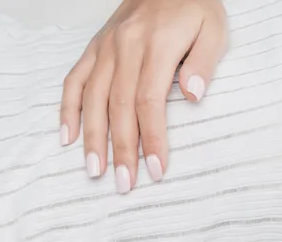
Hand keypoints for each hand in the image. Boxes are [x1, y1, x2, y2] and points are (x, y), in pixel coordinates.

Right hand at [62, 0, 226, 190]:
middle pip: (119, 106)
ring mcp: (105, 47)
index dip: (152, 138)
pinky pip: (74, 81)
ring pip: (93, 99)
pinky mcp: (93, 48)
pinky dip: (67, 110)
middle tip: (124, 183)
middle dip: (122, 149)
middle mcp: (125, 46)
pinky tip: (67, 138)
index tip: (156, 169)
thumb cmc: (192, 6)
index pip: (150, 100)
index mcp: (157, 42)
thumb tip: (194, 94)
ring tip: (95, 171)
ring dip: (92, 138)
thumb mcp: (214, 26)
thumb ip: (205, 60)